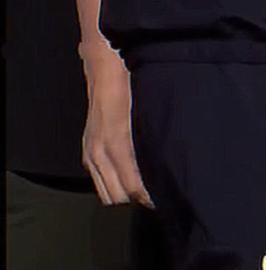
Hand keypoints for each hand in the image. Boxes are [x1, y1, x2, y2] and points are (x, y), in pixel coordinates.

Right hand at [81, 40, 152, 207]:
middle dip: (139, 199)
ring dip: (124, 195)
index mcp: (118, 143)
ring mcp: (91, 152)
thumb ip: (156, 139)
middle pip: (118, 195)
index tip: (166, 198)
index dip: (150, 196)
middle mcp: (100, 152)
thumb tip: (173, 162)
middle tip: (159, 196)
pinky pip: (97, 180)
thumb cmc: (132, 86)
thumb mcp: (150, 111)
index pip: (133, 185)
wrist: (106, 70)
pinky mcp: (87, 150)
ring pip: (106, 192)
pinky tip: (128, 178)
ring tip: (145, 190)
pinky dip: (112, 185)